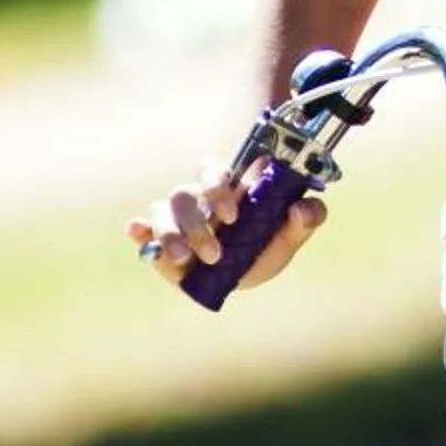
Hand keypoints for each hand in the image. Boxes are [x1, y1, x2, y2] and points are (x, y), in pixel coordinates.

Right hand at [127, 163, 326, 292]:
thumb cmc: (267, 245)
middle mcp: (199, 199)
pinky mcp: (158, 242)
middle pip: (184, 192)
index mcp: (230, 189)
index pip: (215, 170)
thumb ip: (308, 218)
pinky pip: (143, 228)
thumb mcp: (291, 235)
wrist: (245, 275)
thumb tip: (302, 207)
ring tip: (185, 258)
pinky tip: (137, 231)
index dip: (219, 185)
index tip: (234, 213)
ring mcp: (177, 219)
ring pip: (162, 211)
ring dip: (170, 234)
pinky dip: (139, 230)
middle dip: (197, 221)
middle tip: (216, 252)